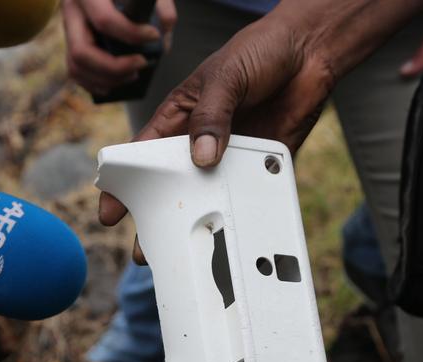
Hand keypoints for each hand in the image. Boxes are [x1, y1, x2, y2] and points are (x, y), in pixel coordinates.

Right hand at [62, 0, 176, 97]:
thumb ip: (162, 10)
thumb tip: (162, 44)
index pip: (104, 20)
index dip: (131, 34)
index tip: (154, 36)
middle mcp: (72, 11)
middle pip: (82, 52)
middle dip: (115, 67)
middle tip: (142, 64)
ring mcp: (68, 30)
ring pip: (76, 66)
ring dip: (106, 79)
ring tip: (133, 75)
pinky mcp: (71, 43)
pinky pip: (75, 72)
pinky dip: (95, 83)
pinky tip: (114, 84)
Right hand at [100, 0, 422, 228]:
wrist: (311, 50)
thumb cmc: (259, 51)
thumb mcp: (226, 77)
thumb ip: (212, 117)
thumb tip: (202, 158)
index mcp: (181, 117)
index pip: (145, 154)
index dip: (126, 183)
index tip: (112, 211)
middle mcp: (202, 140)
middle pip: (175, 184)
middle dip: (159, 215)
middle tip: (146, 249)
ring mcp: (232, 154)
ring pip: (210, 194)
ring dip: (201, 220)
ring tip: (187, 249)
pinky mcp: (263, 164)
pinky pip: (250, 192)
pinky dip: (244, 210)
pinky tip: (234, 228)